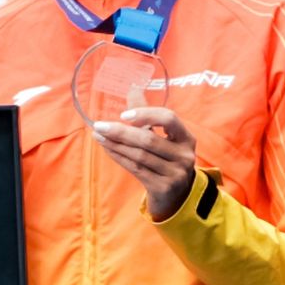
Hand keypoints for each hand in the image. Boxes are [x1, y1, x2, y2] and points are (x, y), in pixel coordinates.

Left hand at [92, 105, 197, 220]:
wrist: (177, 196)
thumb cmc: (166, 160)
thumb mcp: (164, 138)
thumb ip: (148, 115)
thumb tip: (133, 87)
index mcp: (186, 138)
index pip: (169, 118)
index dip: (146, 114)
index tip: (123, 115)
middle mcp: (184, 155)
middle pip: (149, 140)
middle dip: (121, 132)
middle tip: (99, 125)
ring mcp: (176, 173)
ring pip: (139, 155)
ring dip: (115, 144)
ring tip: (98, 135)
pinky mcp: (163, 187)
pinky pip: (136, 169)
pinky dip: (119, 157)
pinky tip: (107, 149)